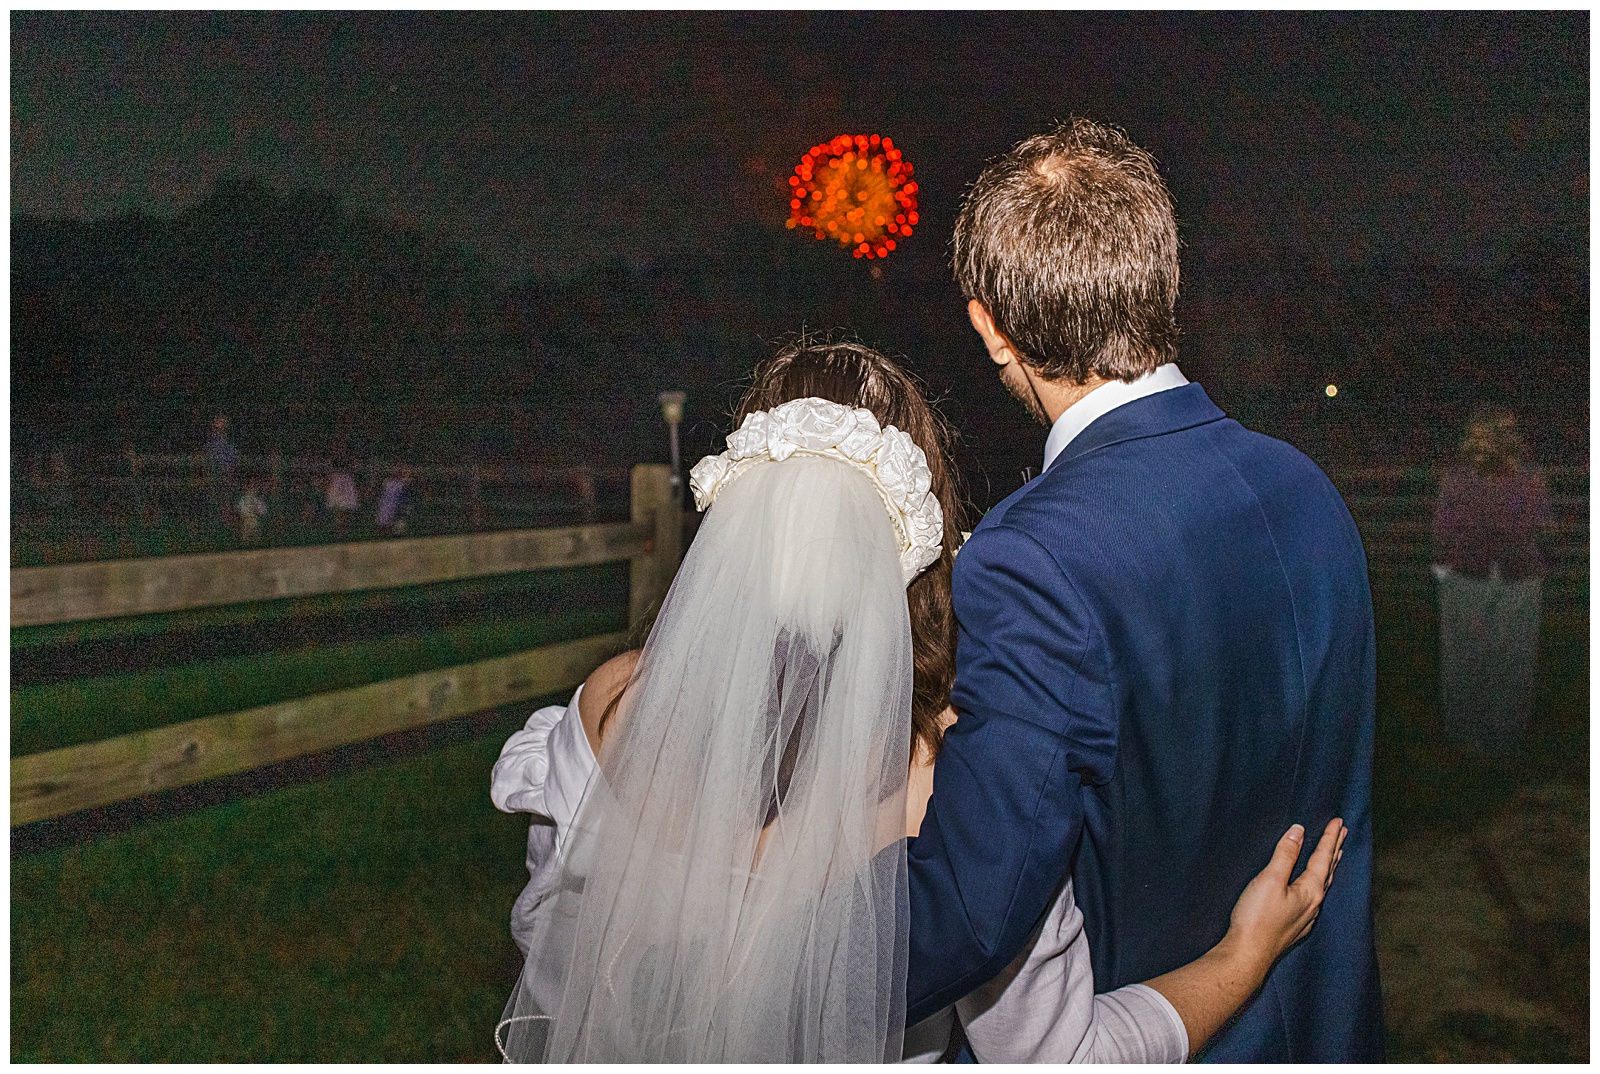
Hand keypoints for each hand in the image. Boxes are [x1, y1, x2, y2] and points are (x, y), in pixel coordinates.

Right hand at [1218, 818, 1346, 977]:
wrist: (1248, 955)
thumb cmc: (1256, 917)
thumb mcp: (1270, 880)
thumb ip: (1285, 855)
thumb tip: (1298, 832)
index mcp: (1310, 890)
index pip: (1323, 858)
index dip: (1329, 838)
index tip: (1338, 821)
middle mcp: (1313, 904)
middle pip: (1328, 870)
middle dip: (1335, 850)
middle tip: (1343, 833)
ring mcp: (1306, 917)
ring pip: (1323, 885)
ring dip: (1329, 866)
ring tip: (1333, 855)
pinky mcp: (1295, 926)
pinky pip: (1314, 898)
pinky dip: (1318, 883)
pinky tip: (1314, 888)